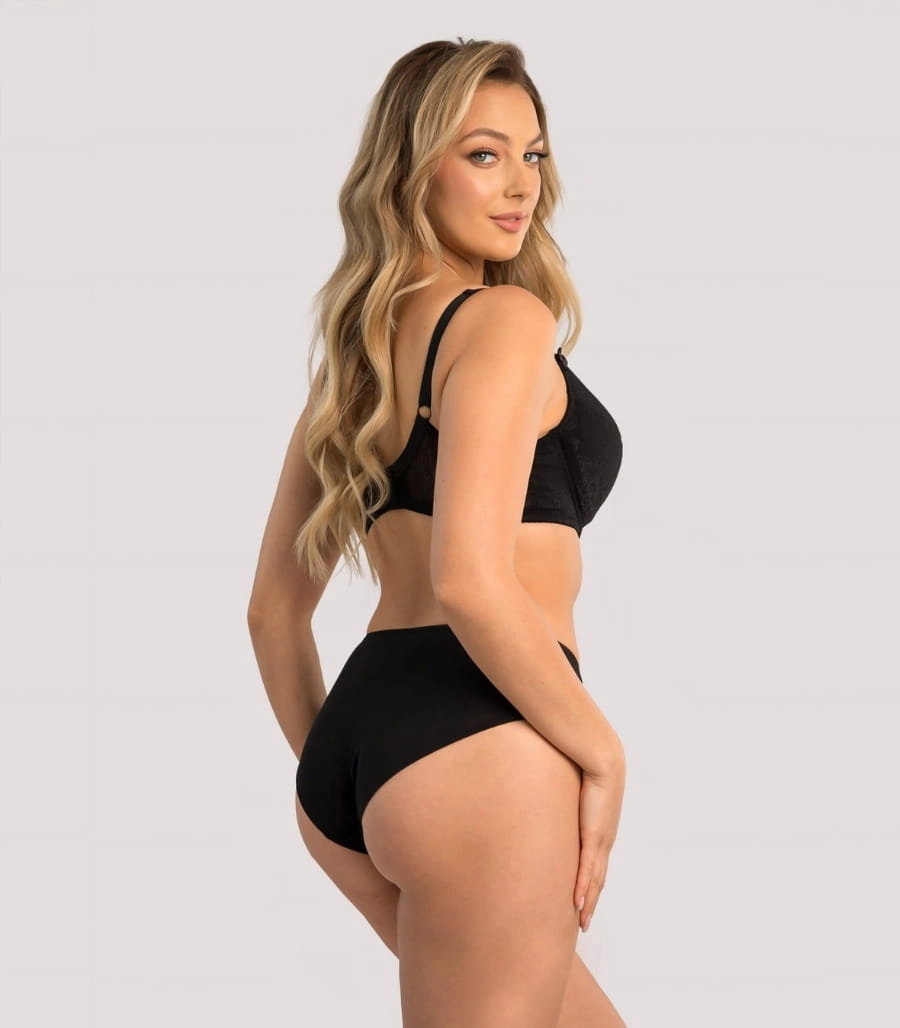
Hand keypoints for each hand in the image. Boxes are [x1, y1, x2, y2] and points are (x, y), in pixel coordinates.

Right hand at [573, 760, 625, 931]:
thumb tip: (549, 794)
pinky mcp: (593, 835)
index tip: (584, 900)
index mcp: (601, 829)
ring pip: (593, 879)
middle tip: (584, 923)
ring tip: (582, 922)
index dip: (590, 884)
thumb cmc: (587, 766)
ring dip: (588, 902)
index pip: (596, 863)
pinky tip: (577, 903)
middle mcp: (604, 839)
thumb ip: (564, 797)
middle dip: (591, 901)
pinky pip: (586, 868)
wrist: (602, 758)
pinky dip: (582, 887)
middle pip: (597, 878)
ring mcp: (600, 839)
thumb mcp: (574, 788)